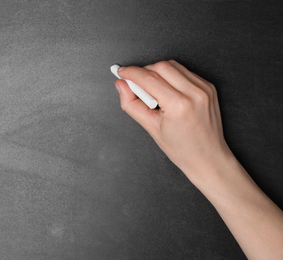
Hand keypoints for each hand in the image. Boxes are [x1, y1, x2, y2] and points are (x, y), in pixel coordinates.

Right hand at [115, 60, 232, 180]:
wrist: (208, 158)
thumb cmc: (182, 149)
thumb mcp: (151, 128)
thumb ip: (132, 104)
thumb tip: (121, 86)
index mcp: (179, 106)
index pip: (149, 79)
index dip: (131, 73)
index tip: (121, 72)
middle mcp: (194, 93)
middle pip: (161, 66)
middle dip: (144, 71)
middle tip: (135, 84)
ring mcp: (204, 88)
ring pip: (173, 65)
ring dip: (157, 72)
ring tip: (153, 90)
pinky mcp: (208, 86)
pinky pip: (184, 72)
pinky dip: (171, 76)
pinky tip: (167, 90)